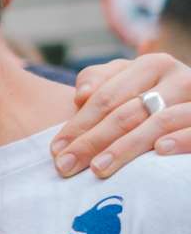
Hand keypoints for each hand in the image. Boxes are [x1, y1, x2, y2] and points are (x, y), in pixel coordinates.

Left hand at [52, 54, 190, 176]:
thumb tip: (81, 95)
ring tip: (99, 168)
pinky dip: (180, 139)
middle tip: (67, 166)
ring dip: (126, 147)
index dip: (77, 124)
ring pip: (158, 121)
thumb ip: (101, 82)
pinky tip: (160, 150)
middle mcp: (177, 78)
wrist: (188, 105)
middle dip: (92, 141)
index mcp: (151, 65)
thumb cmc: (153, 100)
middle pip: (127, 112)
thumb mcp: (127, 84)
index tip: (55, 150)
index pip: (106, 97)